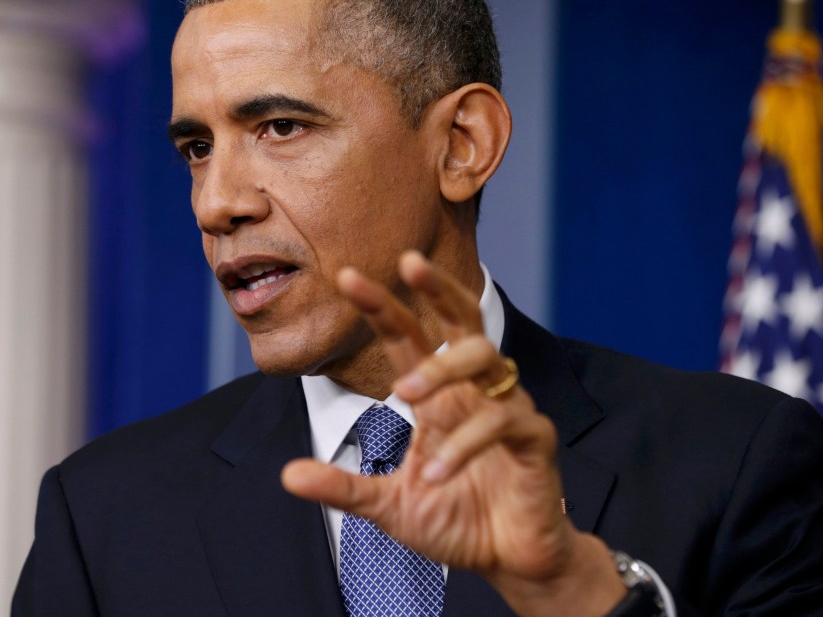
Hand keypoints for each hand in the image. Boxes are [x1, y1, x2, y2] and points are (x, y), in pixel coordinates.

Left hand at [281, 251, 624, 616]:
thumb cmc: (457, 521)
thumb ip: (344, 486)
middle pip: (461, 318)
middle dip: (436, 286)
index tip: (347, 277)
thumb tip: (287, 475)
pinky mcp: (534, 438)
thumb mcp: (388, 506)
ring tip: (405, 394)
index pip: (409, 337)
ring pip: (484, 356)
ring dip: (442, 367)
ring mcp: (507, 409)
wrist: (510, 560)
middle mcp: (473, 392)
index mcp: (438, 398)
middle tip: (407, 262)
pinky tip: (437, 472)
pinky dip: (466, 444)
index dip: (381, 306)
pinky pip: (505, 421)